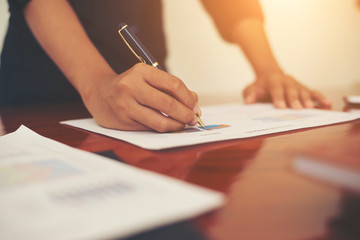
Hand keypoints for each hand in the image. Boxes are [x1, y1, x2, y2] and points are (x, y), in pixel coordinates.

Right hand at [81, 63, 199, 131]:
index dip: (188, 98)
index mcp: (141, 71)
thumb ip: (171, 88)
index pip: (173, 84)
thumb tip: (194, 102)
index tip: (195, 106)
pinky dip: (164, 129)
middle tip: (193, 119)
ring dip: (177, 125)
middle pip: (168, 104)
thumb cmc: (130, 85)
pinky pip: (150, 128)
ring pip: (160, 121)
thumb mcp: (148, 79)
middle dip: (186, 114)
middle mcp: (131, 86)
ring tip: (183, 125)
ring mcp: (126, 105)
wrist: (99, 93)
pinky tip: (168, 126)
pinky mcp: (123, 121)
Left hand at [243, 72, 331, 108]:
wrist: (270, 74)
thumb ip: (249, 94)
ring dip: (308, 99)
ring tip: (311, 108)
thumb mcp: (251, 88)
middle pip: (291, 90)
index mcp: (273, 81)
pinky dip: (321, 97)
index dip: (278, 98)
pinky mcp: (304, 88)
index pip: (276, 89)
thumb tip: (248, 101)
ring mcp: (296, 84)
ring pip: (303, 90)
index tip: (281, 107)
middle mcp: (287, 81)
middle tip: (297, 109)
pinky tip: (328, 104)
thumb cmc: (260, 86)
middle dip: (295, 99)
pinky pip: (314, 92)